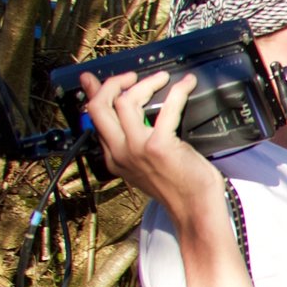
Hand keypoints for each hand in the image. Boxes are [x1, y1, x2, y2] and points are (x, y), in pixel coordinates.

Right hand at [82, 69, 221, 214]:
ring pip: (126, 102)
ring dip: (145, 83)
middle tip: (131, 76)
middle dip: (112, 84)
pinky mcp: (159, 146)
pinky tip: (186, 85)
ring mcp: (138, 149)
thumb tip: (130, 119)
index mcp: (114, 158)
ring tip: (162, 78)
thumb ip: (133, 145)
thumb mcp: (145, 167)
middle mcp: (120, 152)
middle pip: (99, 107)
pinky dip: (178, 91)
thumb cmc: (179, 187)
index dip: (94, 94)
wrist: (195, 210)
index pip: (94, 119)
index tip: (92, 79)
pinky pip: (167, 108)